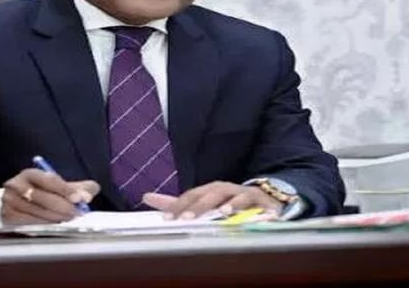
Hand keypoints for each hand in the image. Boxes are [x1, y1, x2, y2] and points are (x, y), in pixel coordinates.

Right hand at [1, 168, 99, 224]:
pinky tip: (54, 224)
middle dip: (63, 207)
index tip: (80, 198)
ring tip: (68, 219)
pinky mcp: (7, 217)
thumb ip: (76, 187)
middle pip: (43, 198)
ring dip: (56, 218)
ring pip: (37, 212)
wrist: (14, 201)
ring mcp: (9, 202)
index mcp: (30, 173)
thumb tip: (91, 191)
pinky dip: (45, 224)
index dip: (66, 190)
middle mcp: (16, 185)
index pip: (49, 180)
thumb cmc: (40, 192)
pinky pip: (29, 223)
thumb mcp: (57, 185)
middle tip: (77, 213)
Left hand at [142, 181, 281, 219]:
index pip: (191, 196)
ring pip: (232, 196)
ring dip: (227, 204)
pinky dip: (248, 207)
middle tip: (186, 218)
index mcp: (208, 190)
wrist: (262, 198)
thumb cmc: (227, 201)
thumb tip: (147, 196)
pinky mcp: (260, 200)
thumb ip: (177, 202)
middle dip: (198, 206)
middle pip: (209, 195)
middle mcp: (224, 189)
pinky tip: (240, 214)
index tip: (167, 219)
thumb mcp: (202, 202)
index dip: (179, 206)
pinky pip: (254, 203)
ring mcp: (242, 194)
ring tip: (222, 213)